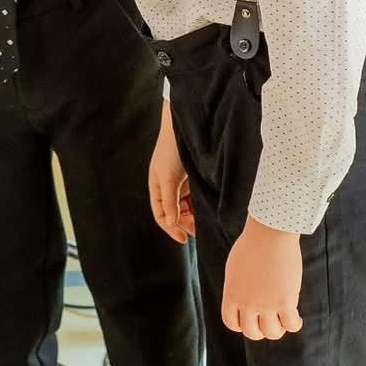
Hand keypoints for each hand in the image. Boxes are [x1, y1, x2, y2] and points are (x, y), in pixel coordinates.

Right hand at [149, 107, 193, 241]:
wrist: (186, 126)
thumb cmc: (172, 149)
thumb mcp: (169, 178)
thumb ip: (169, 202)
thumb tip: (171, 223)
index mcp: (157, 187)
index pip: (161, 215)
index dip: (171, 228)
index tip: (185, 239)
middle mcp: (168, 186)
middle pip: (175, 213)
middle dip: (186, 223)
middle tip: (199, 230)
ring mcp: (181, 182)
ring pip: (187, 206)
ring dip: (194, 215)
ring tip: (205, 220)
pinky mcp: (193, 176)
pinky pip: (195, 197)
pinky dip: (200, 204)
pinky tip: (208, 207)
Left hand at [222, 217, 302, 340]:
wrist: (269, 232)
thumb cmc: (253, 244)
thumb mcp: (235, 268)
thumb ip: (238, 287)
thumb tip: (244, 301)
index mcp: (231, 294)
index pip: (232, 323)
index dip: (242, 325)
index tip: (252, 319)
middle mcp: (247, 303)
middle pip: (252, 332)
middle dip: (261, 330)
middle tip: (270, 321)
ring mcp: (266, 304)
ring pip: (272, 332)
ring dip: (278, 329)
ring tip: (284, 319)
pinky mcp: (285, 301)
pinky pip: (291, 325)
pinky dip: (295, 325)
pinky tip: (297, 318)